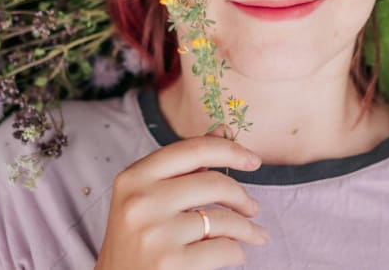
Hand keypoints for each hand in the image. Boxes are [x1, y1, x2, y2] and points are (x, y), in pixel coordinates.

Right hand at [95, 136, 269, 269]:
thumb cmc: (137, 238)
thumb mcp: (148, 197)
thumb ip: (184, 165)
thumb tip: (224, 131)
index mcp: (133, 177)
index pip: (193, 149)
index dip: (230, 150)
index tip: (253, 160)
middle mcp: (140, 202)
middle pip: (214, 183)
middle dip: (242, 196)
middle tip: (253, 208)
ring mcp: (154, 234)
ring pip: (224, 219)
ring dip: (247, 228)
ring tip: (255, 234)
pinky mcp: (170, 263)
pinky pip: (224, 249)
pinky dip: (237, 252)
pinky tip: (235, 254)